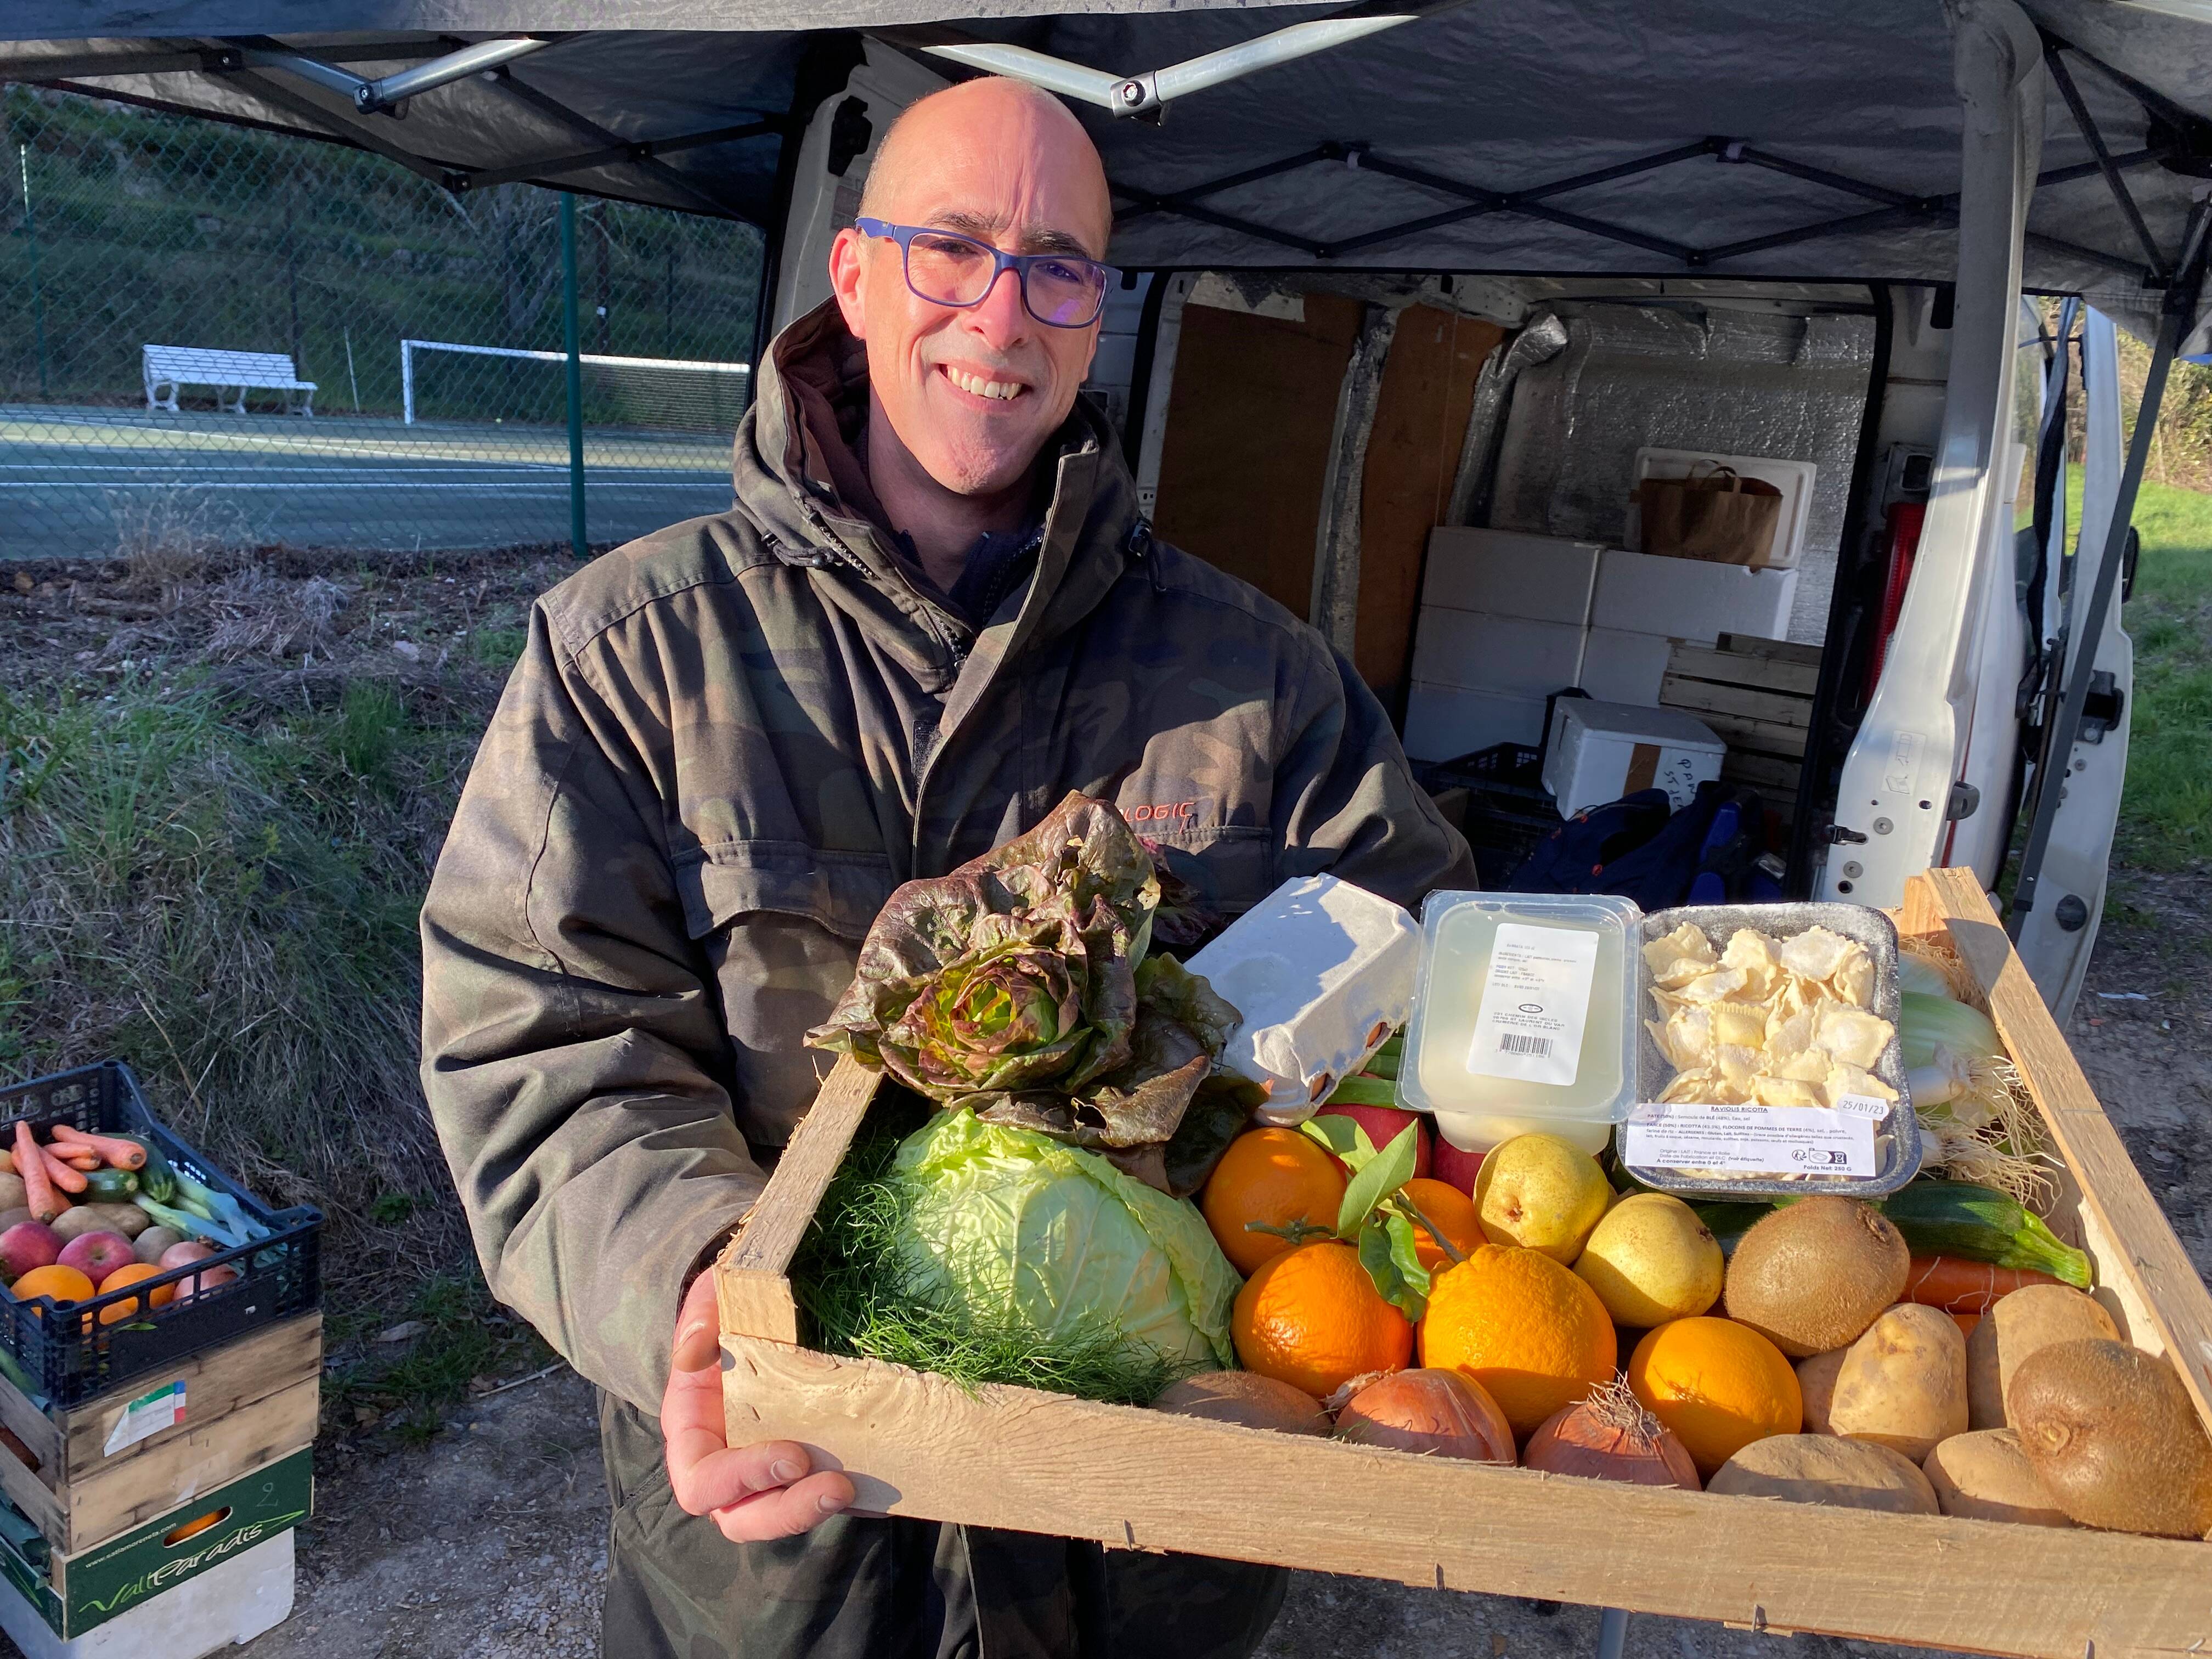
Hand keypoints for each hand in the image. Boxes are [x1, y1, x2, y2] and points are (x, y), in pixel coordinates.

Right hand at [662, 1272, 854, 1539]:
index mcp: (695, 1435)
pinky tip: (885, 1489)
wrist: (766, 1312)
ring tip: (855, 1488)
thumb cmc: (732, 1309)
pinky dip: (856, 1502)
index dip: (740, 1479)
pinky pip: (828, 1499)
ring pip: (787, 1515)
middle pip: (746, 1518)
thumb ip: (700, 1317)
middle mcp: (730, 1465)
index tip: (791, 1456)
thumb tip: (691, 1356)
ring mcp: (771, 1474)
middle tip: (836, 1486)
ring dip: (819, 1510)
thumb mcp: (713, 1297)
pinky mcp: (811, 1469)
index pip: (701, 1481)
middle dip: (789, 1512)